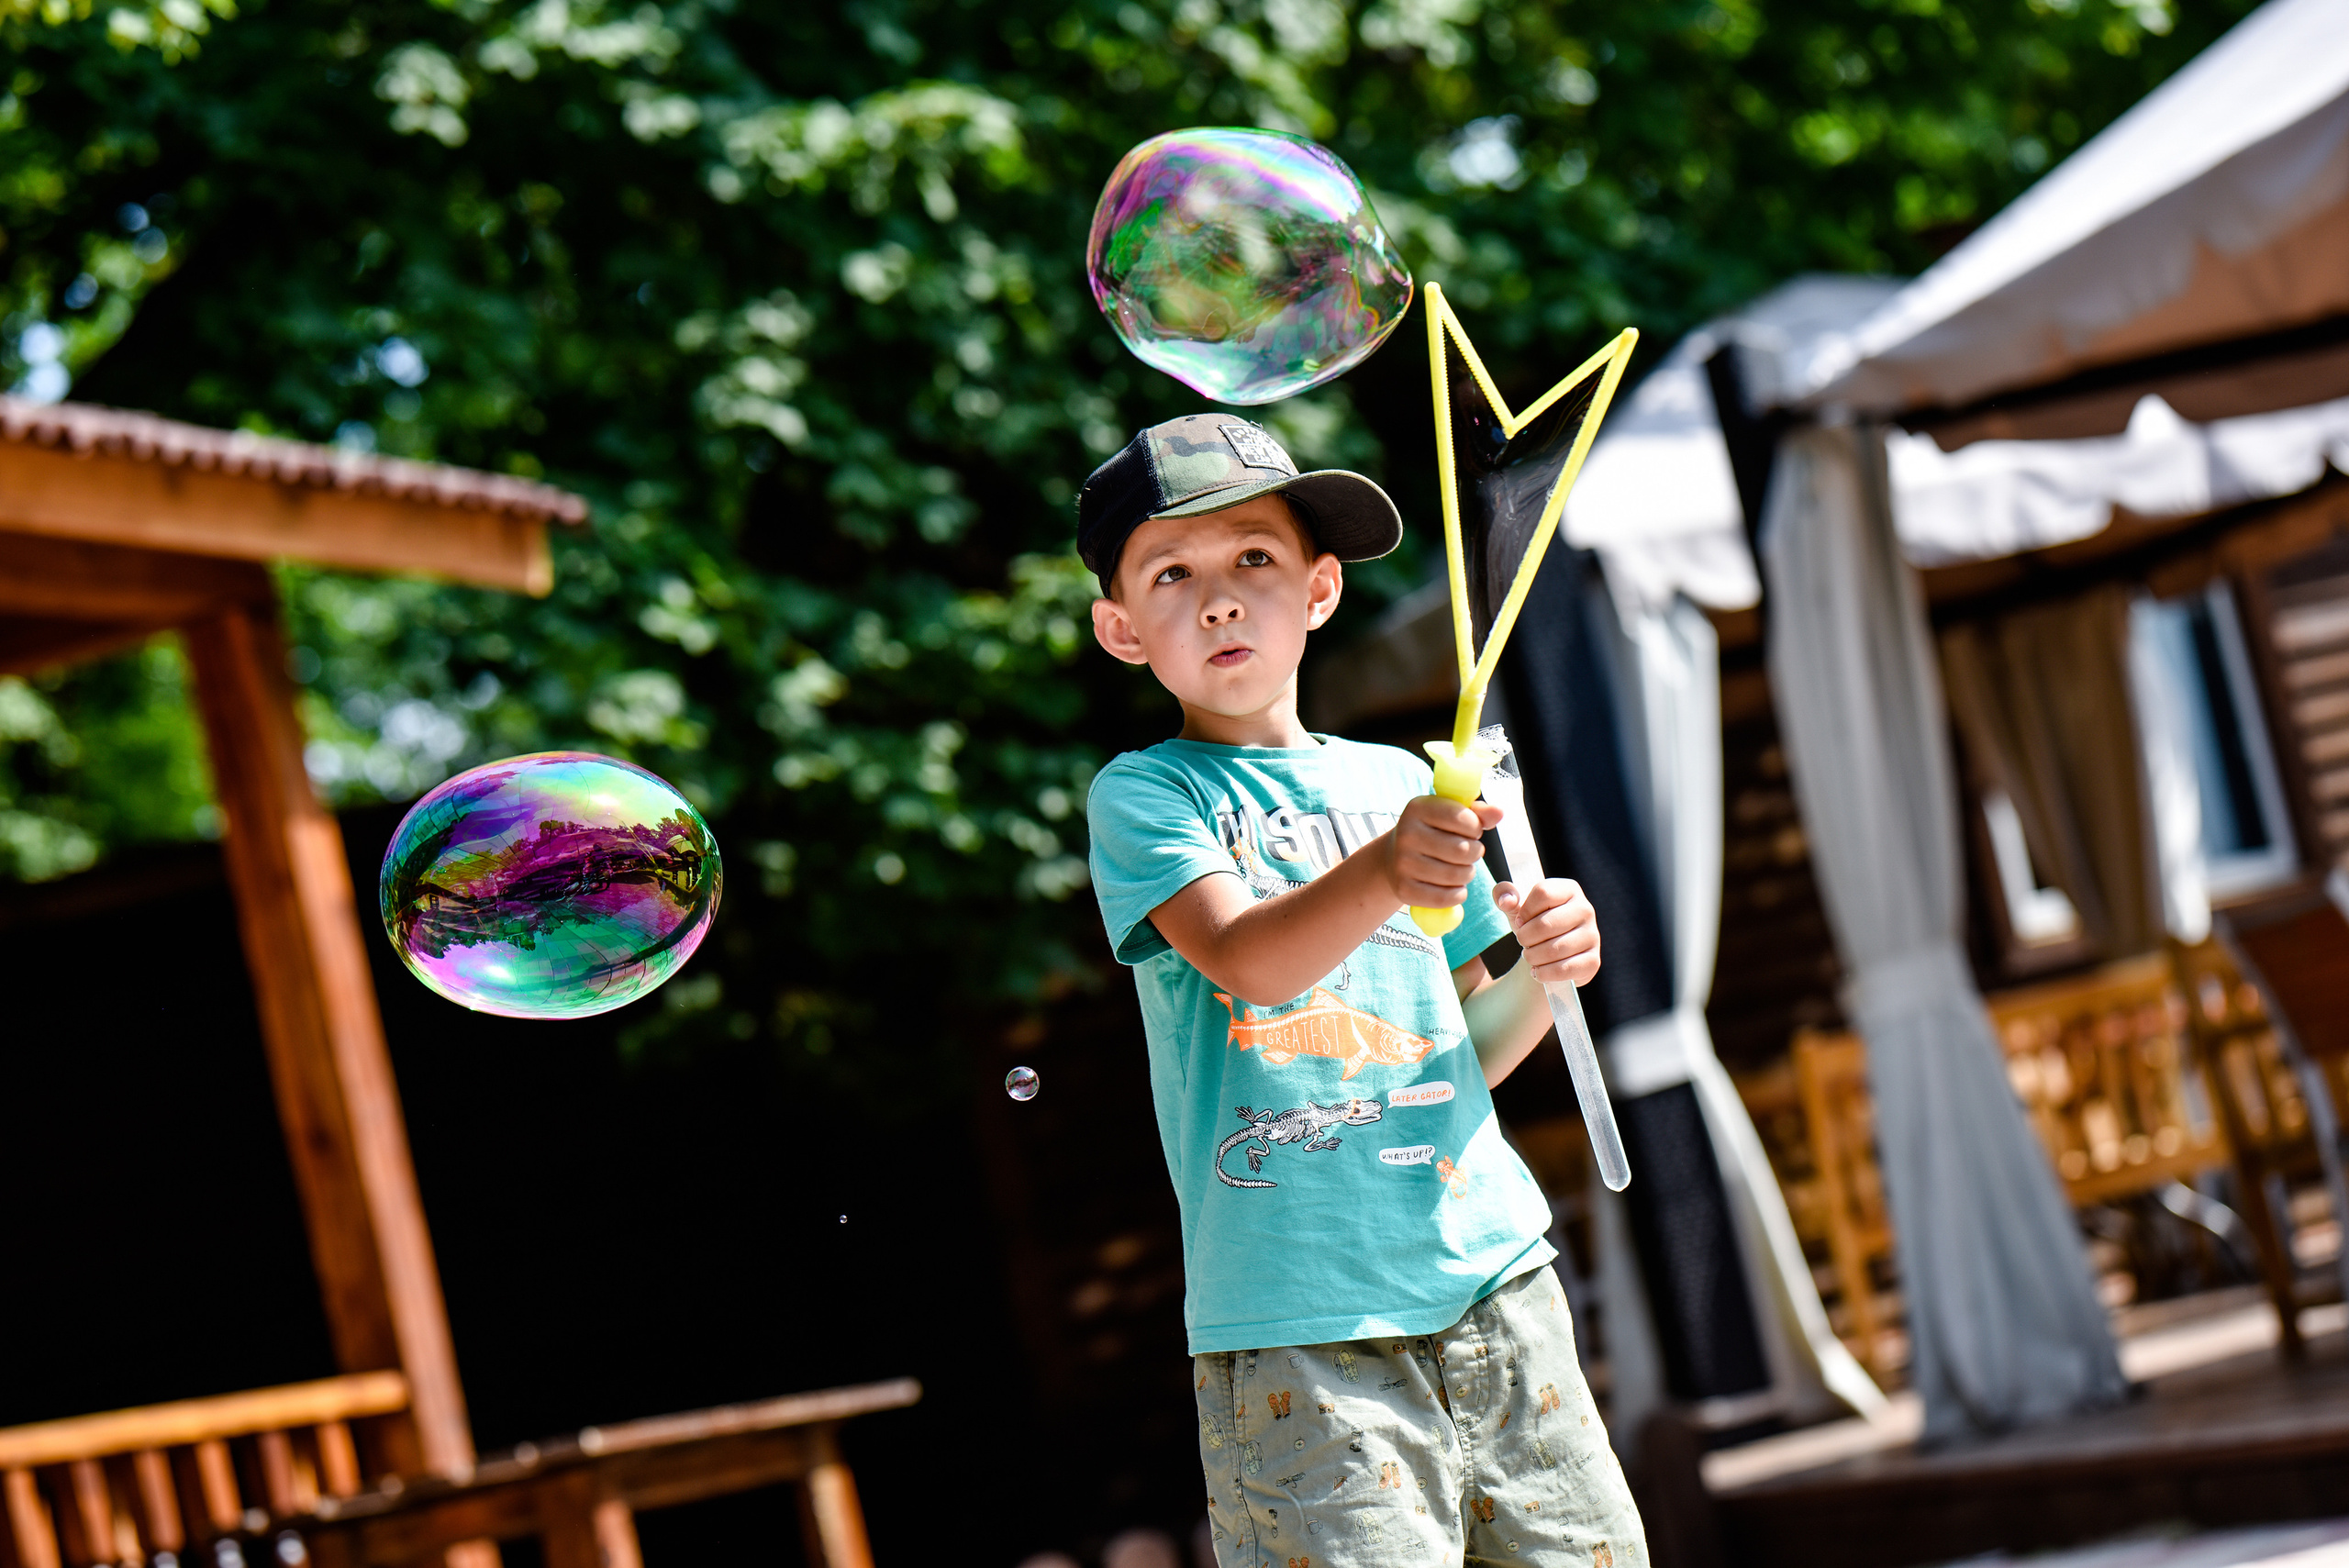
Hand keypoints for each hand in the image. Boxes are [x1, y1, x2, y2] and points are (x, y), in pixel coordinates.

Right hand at [1385, 794, 1500, 909]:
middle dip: (1474, 853)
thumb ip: (1477, 812)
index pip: (1463, 818)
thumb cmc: (1432, 832)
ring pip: (1457, 876)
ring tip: (1461, 868)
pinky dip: (1457, 894)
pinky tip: (1453, 886)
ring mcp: (1402, 863)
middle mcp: (1407, 834)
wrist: (1392, 857)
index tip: (1469, 831)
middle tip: (1468, 852)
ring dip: (1468, 874)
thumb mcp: (1449, 815)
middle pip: (1463, 851)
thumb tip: (1499, 812)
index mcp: (1418, 808)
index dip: (1475, 828)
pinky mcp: (1403, 890)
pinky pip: (1445, 898)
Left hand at [1495, 877, 1599, 987]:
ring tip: (1529, 956)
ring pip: (1554, 949)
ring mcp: (1592, 936)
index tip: (1520, 921)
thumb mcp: (1516, 906)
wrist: (1549, 953)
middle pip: (1546, 924)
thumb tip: (1505, 900)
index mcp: (1569, 889)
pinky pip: (1563, 969)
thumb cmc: (1533, 924)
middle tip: (1523, 942)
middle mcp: (1586, 910)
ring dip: (1532, 957)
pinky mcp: (1593, 961)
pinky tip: (1538, 971)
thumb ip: (1505, 894)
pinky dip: (1544, 973)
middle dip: (1525, 938)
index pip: (1543, 893)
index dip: (1524, 911)